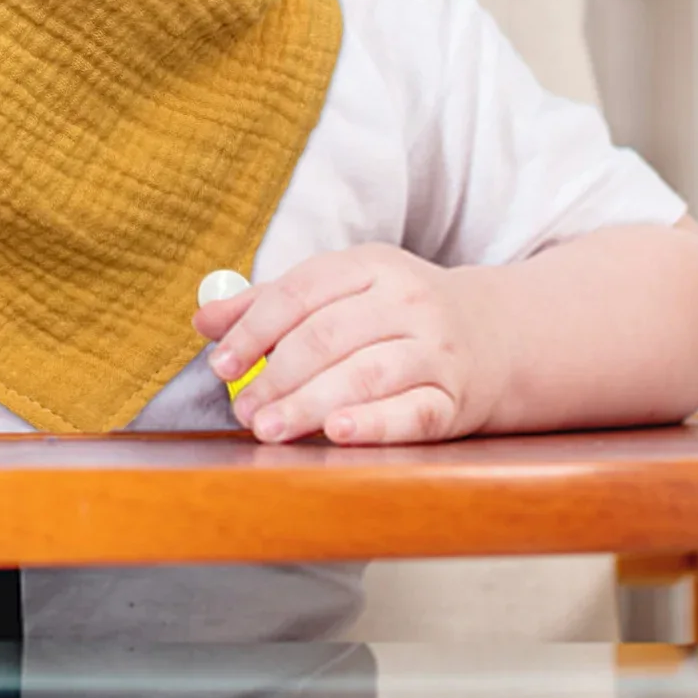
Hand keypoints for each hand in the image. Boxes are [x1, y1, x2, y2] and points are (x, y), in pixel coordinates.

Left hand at [192, 244, 505, 445]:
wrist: (496, 336)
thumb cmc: (394, 313)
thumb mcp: (339, 292)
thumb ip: (269, 304)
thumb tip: (202, 322)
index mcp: (369, 265)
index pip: (299, 292)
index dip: (254, 329)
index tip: (220, 364)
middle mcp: (406, 301)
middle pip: (328, 335)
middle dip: (276, 375)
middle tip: (242, 410)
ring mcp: (436, 349)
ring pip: (365, 373)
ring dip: (310, 403)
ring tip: (268, 428)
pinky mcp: (457, 397)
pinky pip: (415, 412)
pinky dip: (376, 423)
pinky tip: (338, 433)